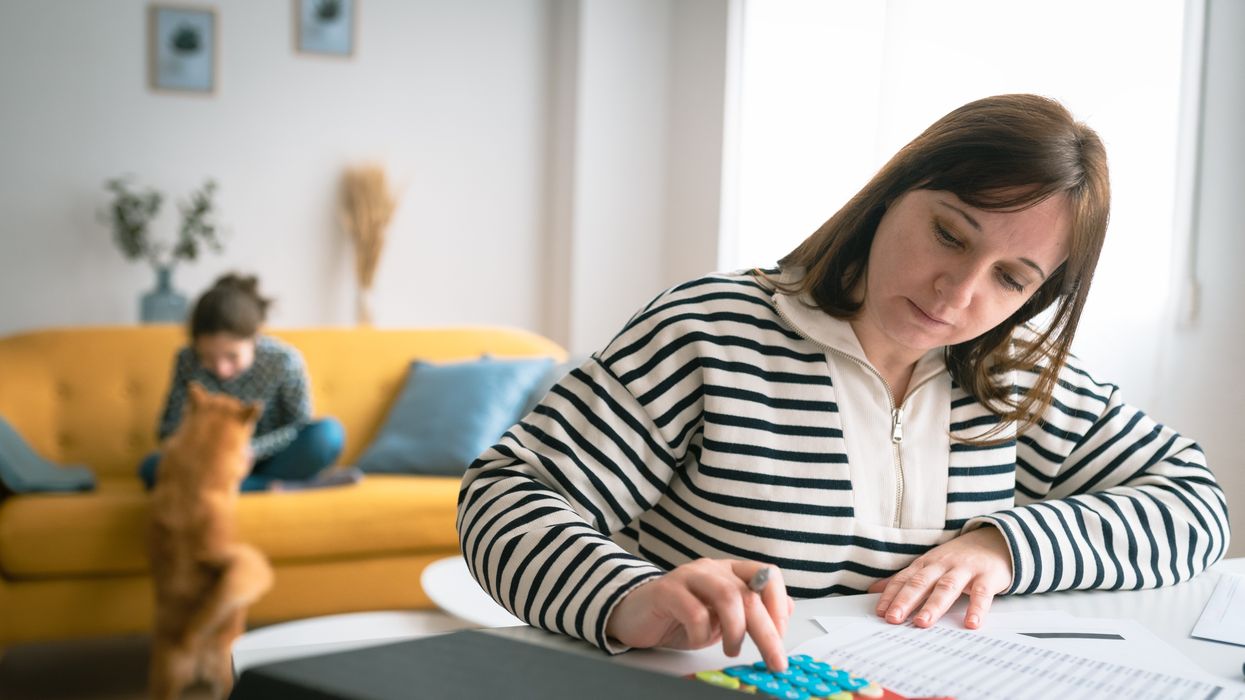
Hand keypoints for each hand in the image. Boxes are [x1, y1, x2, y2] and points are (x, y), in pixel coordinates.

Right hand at [605, 558, 794, 670]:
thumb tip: (787, 609)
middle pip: (750, 594)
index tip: (781, 636)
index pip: (767, 575)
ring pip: (727, 597)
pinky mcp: (666, 590)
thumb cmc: (681, 617)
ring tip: (732, 650)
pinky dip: (703, 632)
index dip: (779, 605)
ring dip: (737, 630)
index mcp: (730, 571)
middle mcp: (712, 569)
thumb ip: (751, 611)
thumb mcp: (723, 618)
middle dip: (767, 631)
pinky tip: (698, 640)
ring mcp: (689, 577)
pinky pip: (694, 611)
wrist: (635, 615)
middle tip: (775, 660)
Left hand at [868, 526, 1011, 629]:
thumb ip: (906, 579)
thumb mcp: (930, 565)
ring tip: (922, 622)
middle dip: (905, 600)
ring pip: (947, 587)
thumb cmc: (959, 558)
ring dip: (933, 605)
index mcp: (927, 564)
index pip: (904, 579)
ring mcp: (965, 569)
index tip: (880, 612)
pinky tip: (971, 623)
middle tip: (893, 618)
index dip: (891, 595)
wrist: (996, 541)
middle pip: (921, 583)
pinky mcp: (987, 576)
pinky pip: (982, 594)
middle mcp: (943, 565)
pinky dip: (976, 609)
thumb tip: (875, 590)